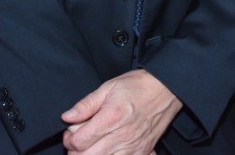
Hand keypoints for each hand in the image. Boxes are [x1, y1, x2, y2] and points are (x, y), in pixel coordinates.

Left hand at [61, 69, 181, 154]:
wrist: (167, 88)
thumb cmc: (138, 86)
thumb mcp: (109, 87)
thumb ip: (86, 104)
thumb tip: (67, 117)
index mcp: (110, 118)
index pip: (79, 141)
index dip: (69, 139)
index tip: (71, 133)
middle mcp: (121, 136)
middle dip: (76, 151)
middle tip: (79, 141)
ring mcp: (132, 147)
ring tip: (92, 146)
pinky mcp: (142, 152)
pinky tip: (109, 150)